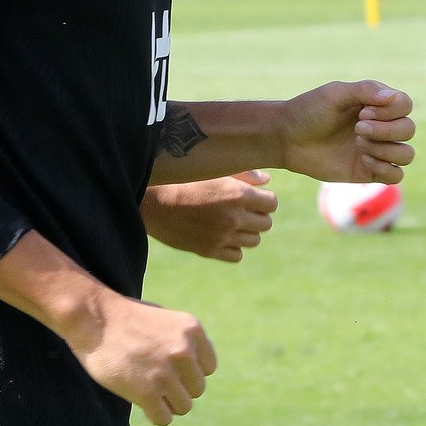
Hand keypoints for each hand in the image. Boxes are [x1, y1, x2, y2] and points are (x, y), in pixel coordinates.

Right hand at [62, 291, 216, 425]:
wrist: (95, 319)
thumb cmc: (127, 319)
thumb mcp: (165, 320)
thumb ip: (183, 341)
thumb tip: (194, 366)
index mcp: (192, 330)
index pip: (208, 367)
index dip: (190, 372)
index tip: (173, 370)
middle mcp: (184, 350)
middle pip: (197, 388)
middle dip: (179, 388)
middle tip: (158, 382)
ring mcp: (166, 372)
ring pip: (184, 406)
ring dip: (168, 403)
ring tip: (151, 393)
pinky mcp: (146, 392)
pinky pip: (164, 418)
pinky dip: (156, 415)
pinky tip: (143, 403)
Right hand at [141, 172, 276, 262]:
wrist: (153, 202)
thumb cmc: (184, 180)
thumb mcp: (215, 171)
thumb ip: (244, 175)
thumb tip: (266, 180)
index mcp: (238, 195)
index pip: (272, 203)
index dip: (265, 199)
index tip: (255, 197)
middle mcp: (234, 218)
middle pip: (266, 223)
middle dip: (258, 215)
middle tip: (244, 209)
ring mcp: (222, 236)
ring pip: (254, 240)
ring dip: (247, 231)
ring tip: (232, 221)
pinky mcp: (209, 250)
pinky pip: (236, 255)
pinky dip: (234, 247)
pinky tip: (222, 235)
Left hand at [280, 80, 414, 182]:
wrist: (287, 139)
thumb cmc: (309, 111)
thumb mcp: (335, 94)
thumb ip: (365, 90)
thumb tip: (393, 97)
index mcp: (376, 104)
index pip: (405, 105)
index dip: (391, 111)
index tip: (363, 111)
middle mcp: (381, 126)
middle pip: (408, 129)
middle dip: (386, 130)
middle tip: (357, 128)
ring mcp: (376, 150)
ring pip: (406, 154)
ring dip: (386, 149)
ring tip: (359, 145)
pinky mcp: (369, 172)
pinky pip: (396, 175)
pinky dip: (385, 169)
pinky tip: (363, 160)